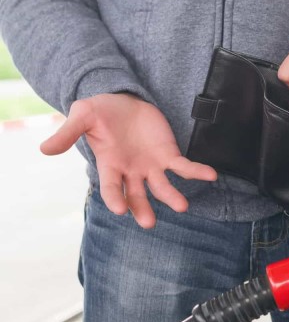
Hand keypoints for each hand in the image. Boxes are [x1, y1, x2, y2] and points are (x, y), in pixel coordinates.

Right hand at [40, 93, 216, 227]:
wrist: (123, 99)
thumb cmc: (100, 111)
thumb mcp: (82, 116)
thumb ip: (68, 133)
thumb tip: (44, 150)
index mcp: (109, 165)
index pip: (111, 187)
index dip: (114, 198)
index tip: (120, 210)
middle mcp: (131, 172)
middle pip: (137, 195)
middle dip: (143, 209)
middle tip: (149, 223)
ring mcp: (151, 166)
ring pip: (162, 187)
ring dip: (171, 197)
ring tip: (182, 206)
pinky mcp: (168, 155)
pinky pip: (184, 167)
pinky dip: (197, 172)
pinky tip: (210, 175)